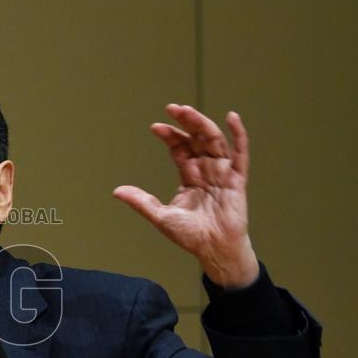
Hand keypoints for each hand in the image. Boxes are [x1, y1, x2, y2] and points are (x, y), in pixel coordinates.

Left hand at [112, 104, 258, 288]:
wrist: (214, 249)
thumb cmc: (190, 235)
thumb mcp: (161, 216)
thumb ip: (141, 202)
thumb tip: (116, 191)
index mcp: (189, 175)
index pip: (179, 148)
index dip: (169, 136)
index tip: (155, 127)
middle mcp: (206, 169)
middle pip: (196, 139)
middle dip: (185, 122)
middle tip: (172, 108)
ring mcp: (222, 172)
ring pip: (214, 141)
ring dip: (202, 124)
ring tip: (188, 111)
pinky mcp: (237, 179)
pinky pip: (240, 153)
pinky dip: (238, 134)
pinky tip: (231, 117)